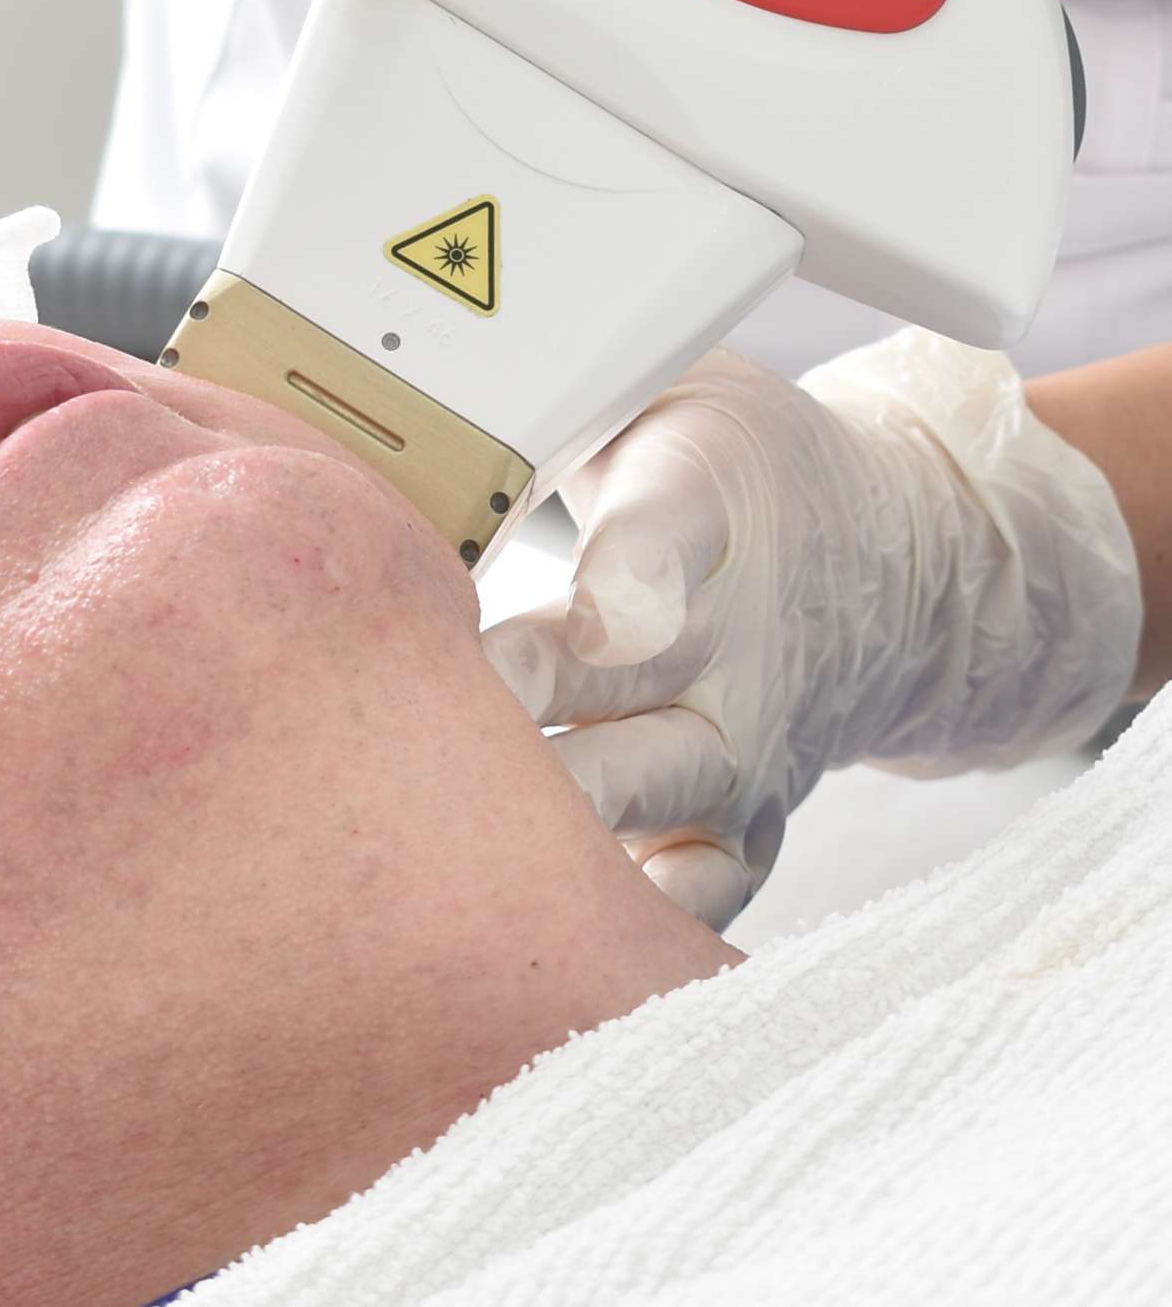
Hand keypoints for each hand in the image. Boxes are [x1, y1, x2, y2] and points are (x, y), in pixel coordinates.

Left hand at [483, 339, 1140, 931]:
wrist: (885, 558)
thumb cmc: (722, 463)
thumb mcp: (661, 387)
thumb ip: (555, 394)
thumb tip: (420, 406)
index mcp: (703, 504)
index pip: (659, 548)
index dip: (608, 590)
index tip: (538, 630)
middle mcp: (733, 638)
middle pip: (627, 692)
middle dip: (520, 715)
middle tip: (423, 729)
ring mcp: (747, 740)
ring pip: (650, 796)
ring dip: (552, 814)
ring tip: (453, 828)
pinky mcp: (749, 819)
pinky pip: (699, 888)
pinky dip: (631, 913)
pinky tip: (543, 919)